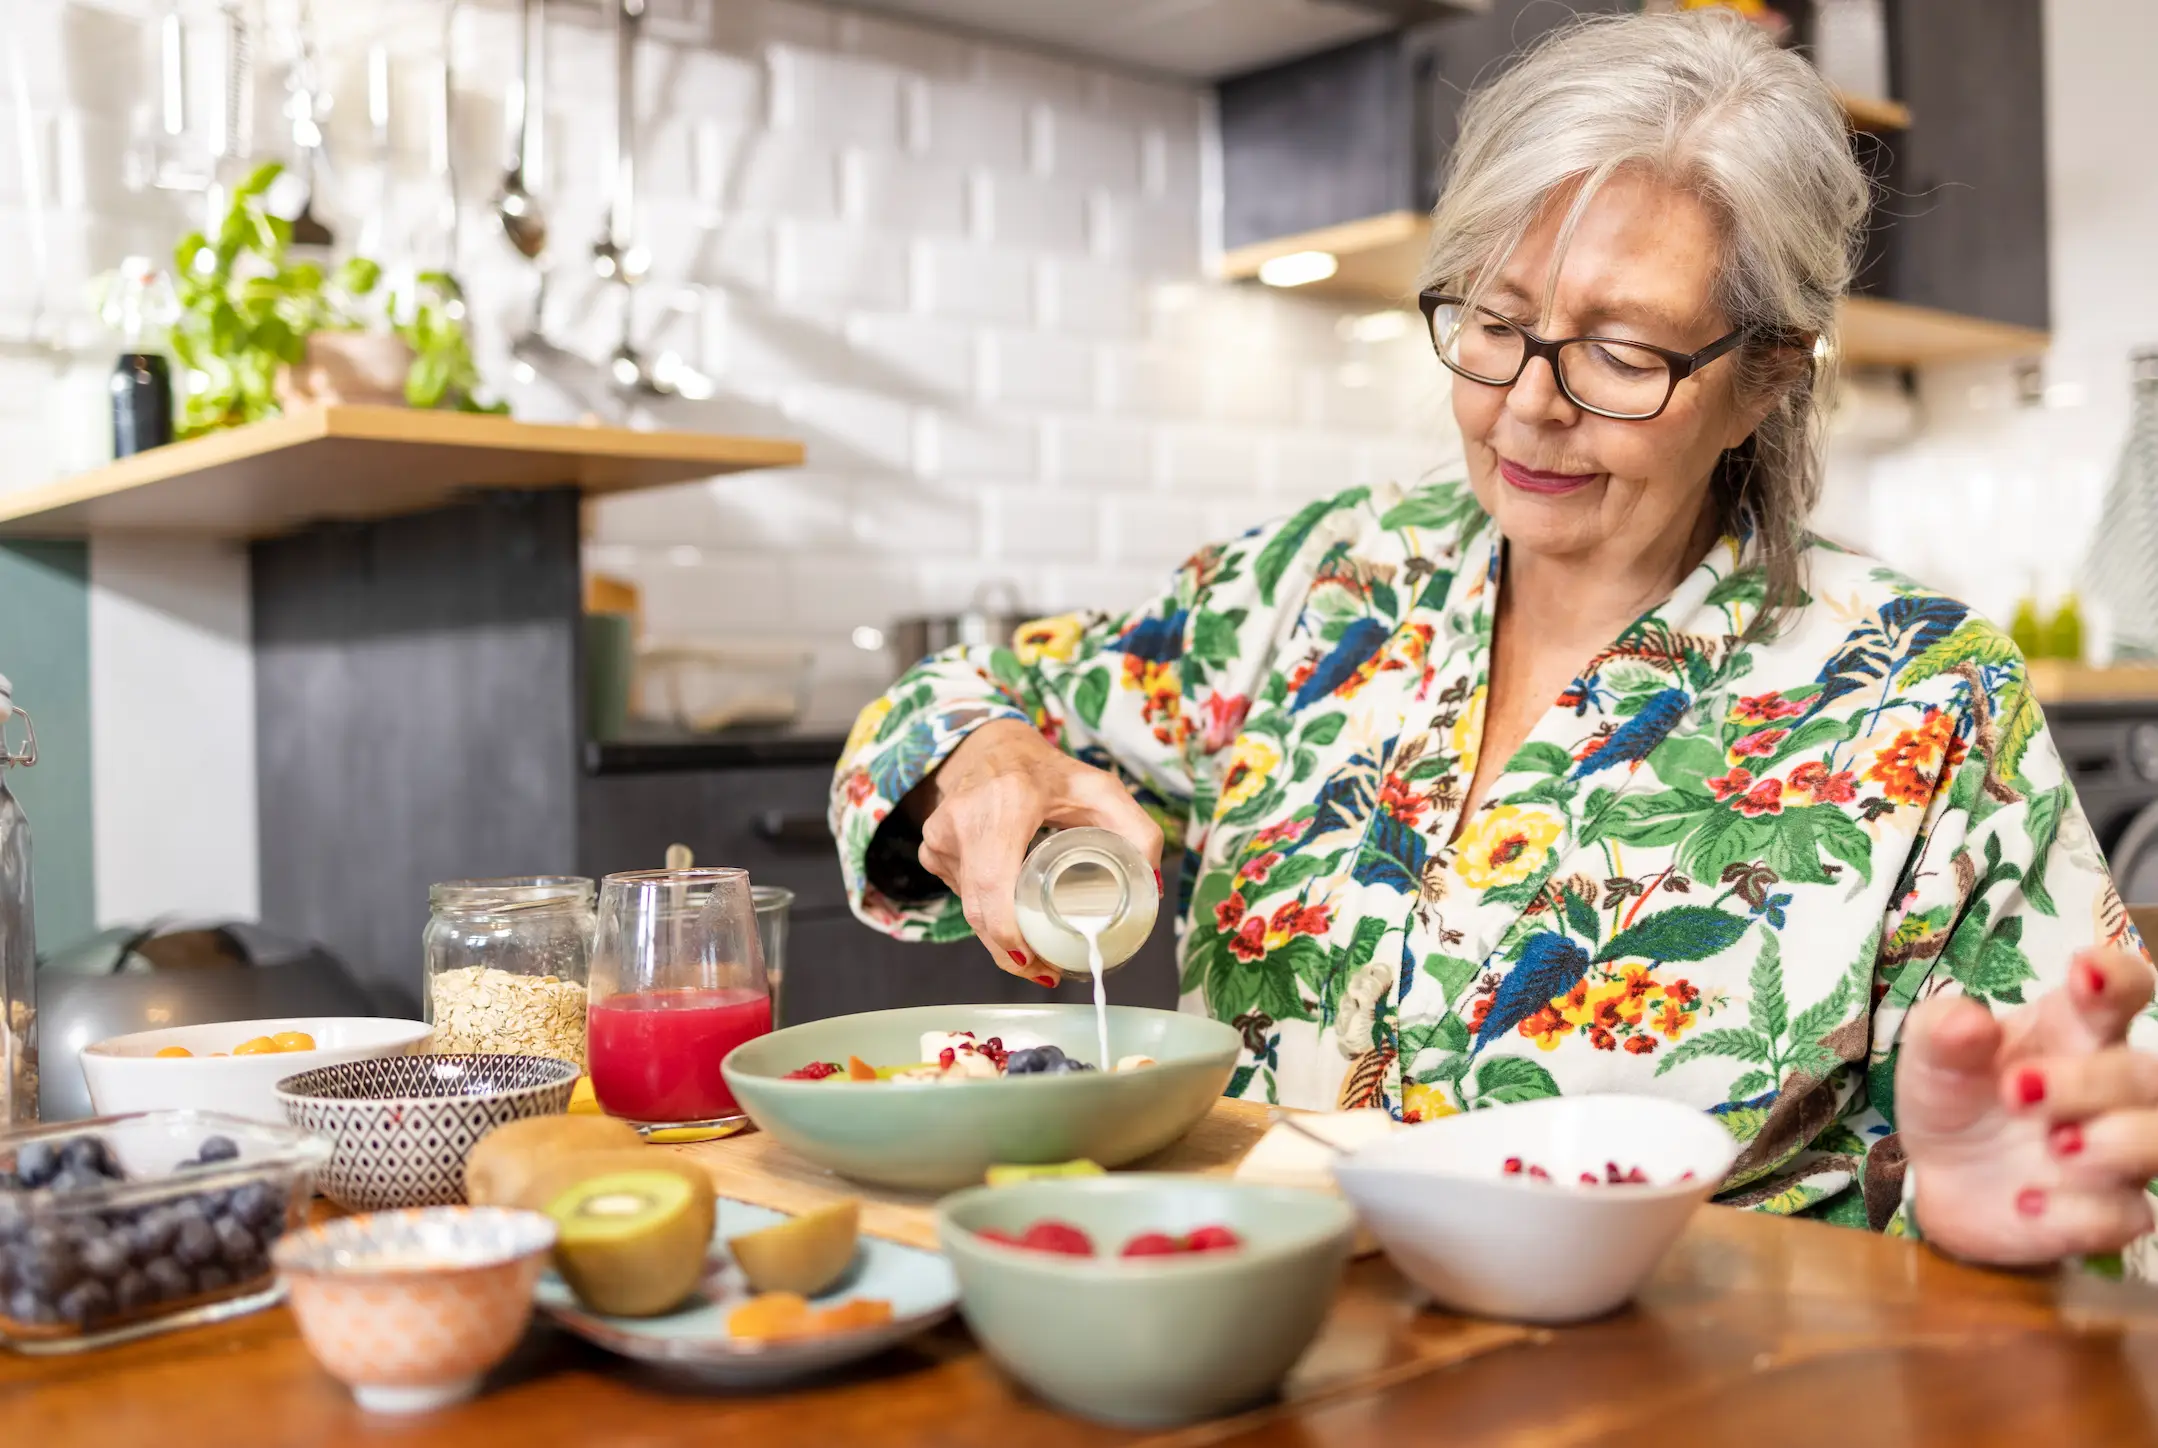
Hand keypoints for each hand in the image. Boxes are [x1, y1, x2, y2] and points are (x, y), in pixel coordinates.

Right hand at [906, 719, 1163, 986]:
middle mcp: (963, 820)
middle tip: (1048, 970)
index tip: (1037, 961)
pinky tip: (1009, 914)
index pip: (994, 885)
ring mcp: (940, 837)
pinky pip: (961, 895)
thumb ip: (1136, 830)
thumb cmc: (1048, 772)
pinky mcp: (932, 850)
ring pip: (969, 908)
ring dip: (1000, 935)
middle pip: (980, 910)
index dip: (1010, 934)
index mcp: (1005, 803)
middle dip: (1012, 952)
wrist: (992, 747)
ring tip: (1036, 948)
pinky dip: (987, 912)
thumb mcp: (1100, 790)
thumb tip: (1152, 884)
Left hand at [1897, 949, 2157, 1264]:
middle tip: (2018, 1090)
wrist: (1940, 1177)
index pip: (2125, 989)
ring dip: (2118, 1142)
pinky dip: (2079, 1212)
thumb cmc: (1956, 1095)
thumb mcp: (1932, 1056)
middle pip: (2146, 1074)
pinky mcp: (2108, 1214)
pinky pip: (2123, 1215)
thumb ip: (1944, 1030)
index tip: (2086, 972)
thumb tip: (1967, 1021)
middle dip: (2092, 1081)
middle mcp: (2114, 1089)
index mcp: (2076, 1029)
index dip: (2117, 977)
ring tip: (2056, 1145)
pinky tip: (2026, 1204)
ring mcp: (2120, 1154)